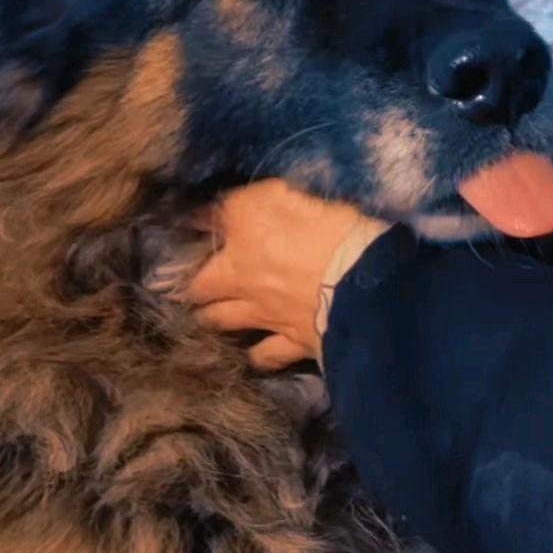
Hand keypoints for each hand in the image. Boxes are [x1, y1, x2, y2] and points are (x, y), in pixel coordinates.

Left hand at [186, 180, 389, 370]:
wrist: (358, 283)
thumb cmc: (323, 230)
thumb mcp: (279, 196)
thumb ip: (246, 201)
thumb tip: (218, 207)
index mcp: (238, 249)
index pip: (204, 235)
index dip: (195, 230)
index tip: (195, 226)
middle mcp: (242, 287)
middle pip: (201, 291)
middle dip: (196, 286)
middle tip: (199, 281)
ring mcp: (265, 319)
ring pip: (223, 323)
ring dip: (214, 319)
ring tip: (212, 317)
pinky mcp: (293, 343)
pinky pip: (267, 356)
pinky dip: (259, 354)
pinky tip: (258, 353)